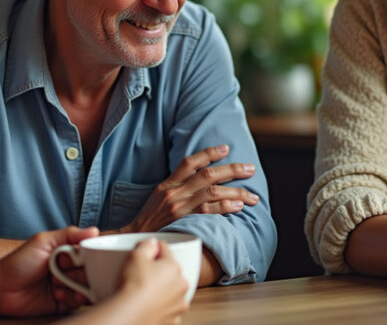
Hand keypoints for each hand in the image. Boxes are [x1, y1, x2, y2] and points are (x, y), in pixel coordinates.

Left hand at [0, 226, 98, 315]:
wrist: (0, 288)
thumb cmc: (18, 262)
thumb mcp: (43, 241)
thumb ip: (69, 234)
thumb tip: (95, 231)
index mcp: (67, 252)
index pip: (91, 252)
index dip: (90, 255)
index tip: (81, 255)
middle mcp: (70, 269)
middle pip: (92, 271)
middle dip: (80, 271)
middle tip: (63, 269)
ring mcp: (68, 286)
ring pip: (88, 287)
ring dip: (76, 285)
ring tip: (58, 283)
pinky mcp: (63, 302)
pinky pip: (79, 302)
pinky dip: (74, 298)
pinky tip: (60, 294)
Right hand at [110, 238, 189, 324]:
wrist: (130, 315)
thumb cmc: (133, 285)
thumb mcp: (136, 255)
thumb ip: (146, 245)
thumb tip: (152, 242)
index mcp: (174, 267)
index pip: (165, 250)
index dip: (153, 249)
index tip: (143, 253)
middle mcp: (181, 286)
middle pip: (170, 272)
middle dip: (159, 271)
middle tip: (142, 275)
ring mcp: (178, 305)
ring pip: (172, 292)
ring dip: (163, 291)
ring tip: (145, 292)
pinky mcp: (173, 320)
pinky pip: (168, 310)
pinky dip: (161, 308)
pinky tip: (149, 306)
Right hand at [123, 145, 258, 232]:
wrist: (134, 238)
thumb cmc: (149, 219)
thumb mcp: (158, 197)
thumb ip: (176, 187)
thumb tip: (198, 179)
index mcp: (167, 184)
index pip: (190, 162)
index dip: (209, 153)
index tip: (226, 148)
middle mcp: (174, 192)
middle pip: (208, 174)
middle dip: (232, 170)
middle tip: (250, 168)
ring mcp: (179, 207)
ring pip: (212, 192)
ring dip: (236, 192)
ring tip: (252, 196)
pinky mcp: (183, 221)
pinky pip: (208, 211)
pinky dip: (225, 207)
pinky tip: (238, 206)